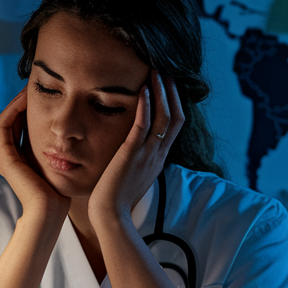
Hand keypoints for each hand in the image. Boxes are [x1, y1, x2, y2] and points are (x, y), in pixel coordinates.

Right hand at [0, 89, 70, 221]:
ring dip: (16, 103)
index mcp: (22, 161)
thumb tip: (79, 137)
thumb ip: (64, 153)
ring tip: (29, 88)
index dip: (30, 109)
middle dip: (22, 103)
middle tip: (34, 86)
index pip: (22, 127)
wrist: (50, 212)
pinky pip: (2, 126)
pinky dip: (11, 111)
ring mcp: (5, 158)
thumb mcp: (63, 167)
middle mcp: (10, 158)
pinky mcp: (4, 158)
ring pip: (6, 120)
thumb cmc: (62, 194)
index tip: (45, 94)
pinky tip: (25, 99)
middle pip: (13, 122)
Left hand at [88, 71, 184, 225]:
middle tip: (166, 72)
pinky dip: (146, 106)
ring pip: (164, 117)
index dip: (175, 104)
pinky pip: (143, 126)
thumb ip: (139, 159)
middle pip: (176, 117)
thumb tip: (135, 149)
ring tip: (156, 73)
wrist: (111, 215)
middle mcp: (158, 154)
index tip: (168, 86)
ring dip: (161, 92)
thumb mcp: (135, 175)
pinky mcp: (132, 154)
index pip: (175, 126)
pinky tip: (142, 91)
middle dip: (172, 93)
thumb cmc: (117, 197)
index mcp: (159, 158)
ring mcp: (147, 154)